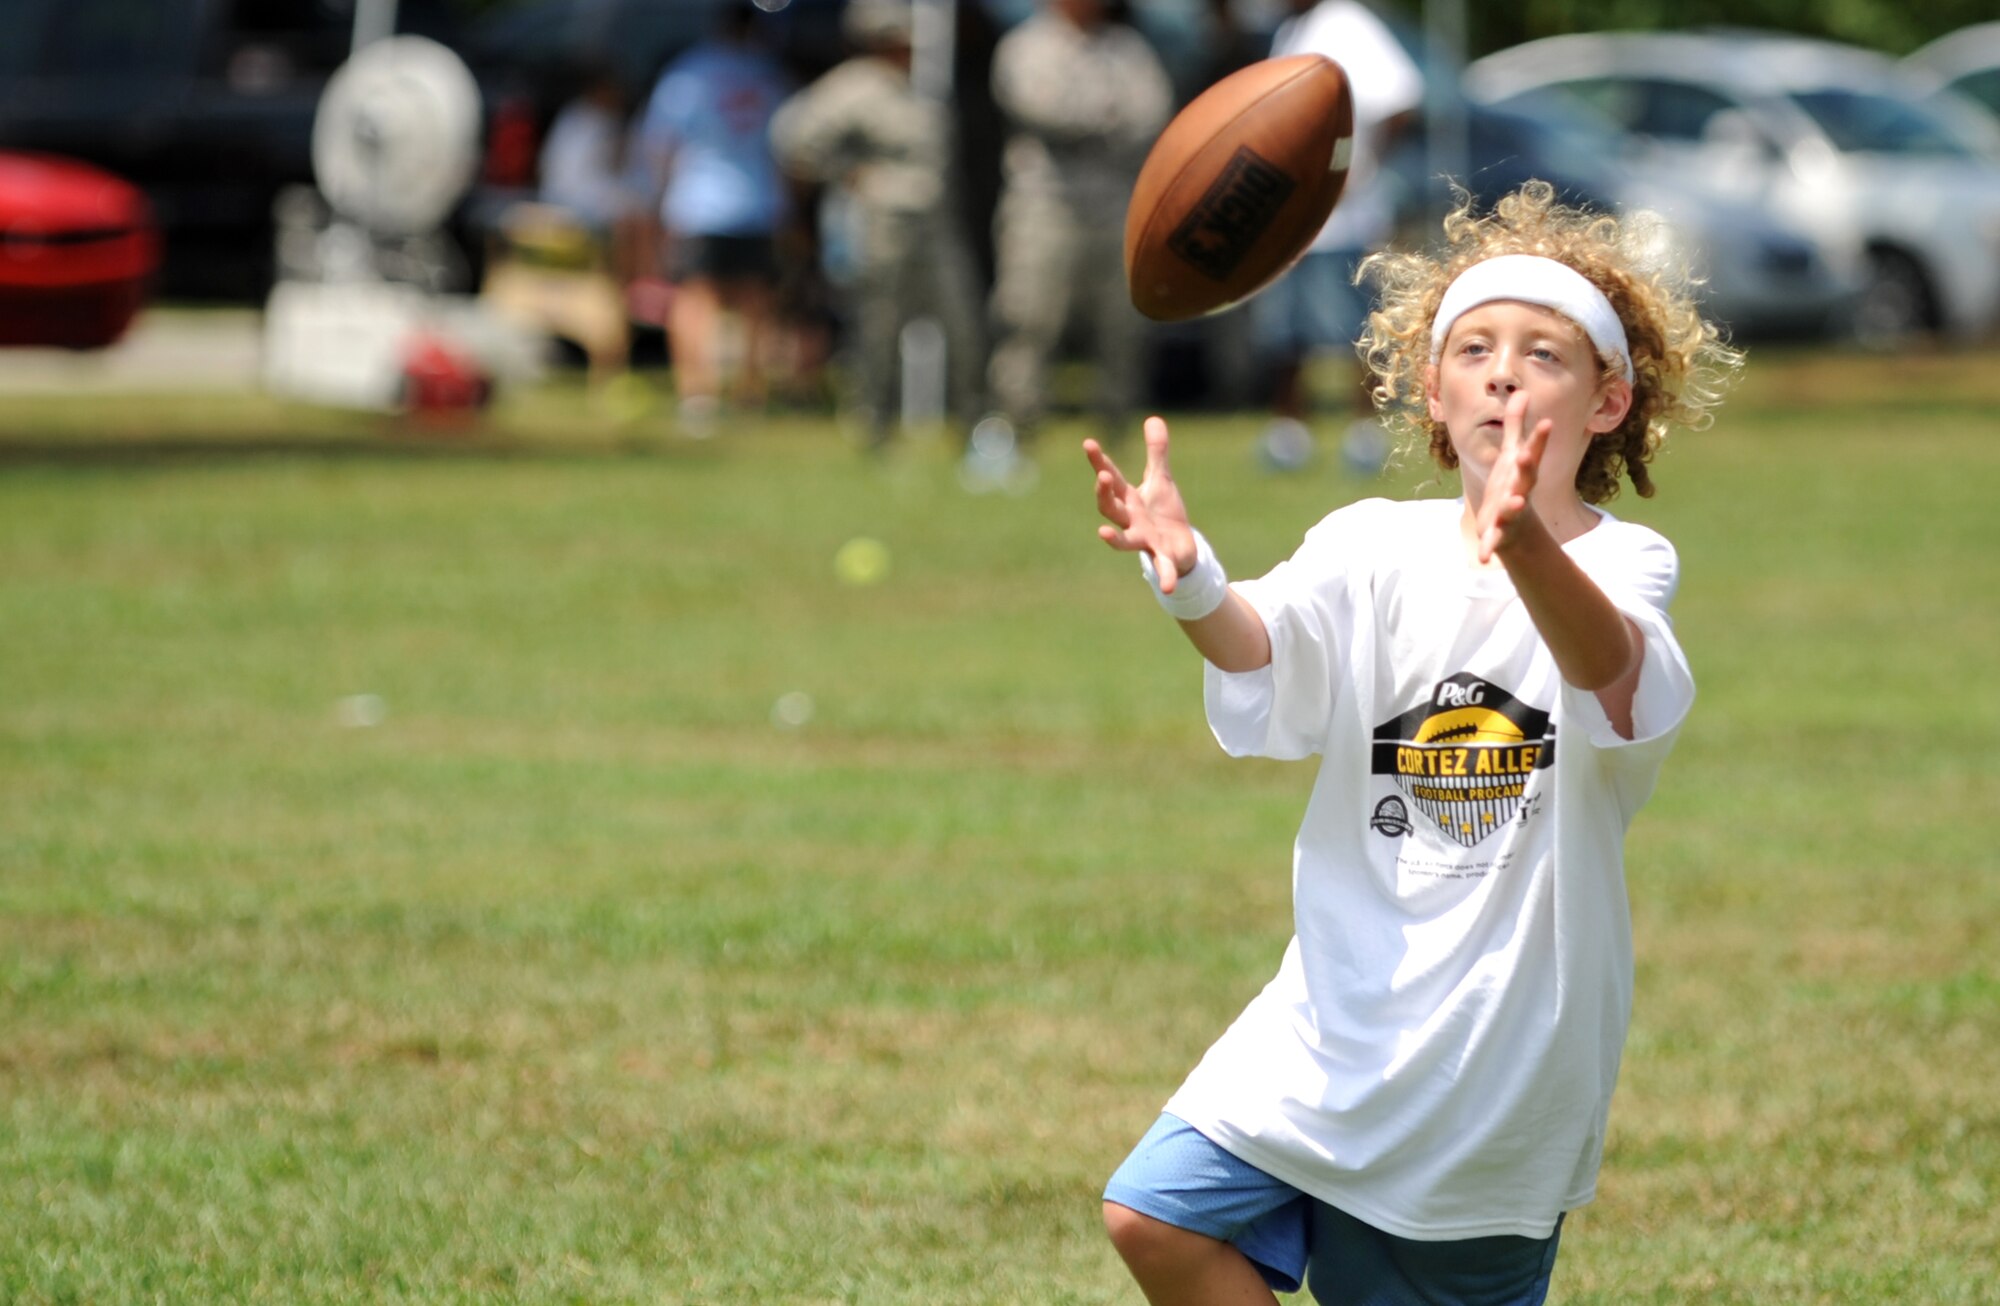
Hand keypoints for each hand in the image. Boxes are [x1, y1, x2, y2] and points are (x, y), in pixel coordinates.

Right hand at [1085, 416, 1197, 590]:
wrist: (1180, 546)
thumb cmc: (1165, 513)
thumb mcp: (1162, 479)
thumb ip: (1157, 452)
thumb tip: (1153, 418)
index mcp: (1129, 500)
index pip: (1111, 478)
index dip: (1099, 462)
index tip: (1088, 443)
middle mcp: (1131, 520)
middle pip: (1110, 508)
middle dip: (1104, 494)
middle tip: (1103, 477)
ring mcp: (1143, 539)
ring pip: (1125, 540)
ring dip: (1114, 539)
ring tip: (1101, 534)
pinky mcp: (1162, 556)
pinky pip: (1162, 567)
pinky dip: (1164, 576)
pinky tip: (1167, 587)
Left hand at [1474, 391, 1552, 563]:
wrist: (1514, 528)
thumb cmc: (1512, 485)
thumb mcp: (1512, 454)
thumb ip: (1516, 425)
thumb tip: (1521, 392)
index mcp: (1522, 472)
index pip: (1533, 451)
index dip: (1539, 438)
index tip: (1547, 422)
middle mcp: (1520, 490)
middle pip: (1525, 478)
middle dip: (1526, 467)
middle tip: (1526, 455)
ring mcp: (1510, 513)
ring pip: (1513, 509)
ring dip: (1513, 505)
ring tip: (1515, 501)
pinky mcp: (1498, 533)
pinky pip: (1494, 541)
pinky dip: (1489, 548)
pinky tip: (1483, 558)